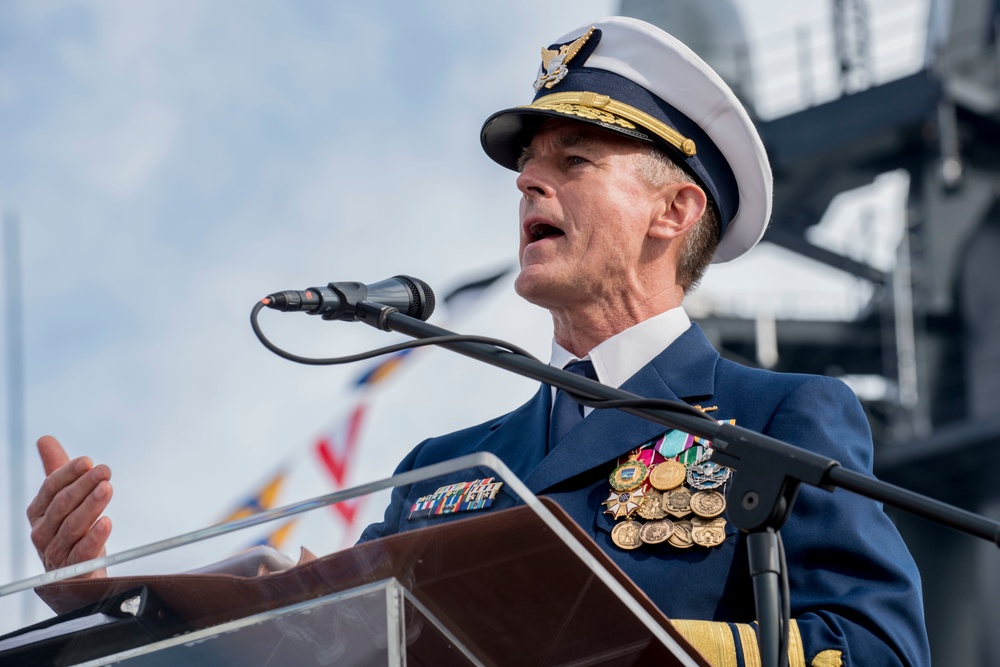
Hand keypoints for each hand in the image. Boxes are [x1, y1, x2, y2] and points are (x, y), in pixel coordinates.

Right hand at [26, 435, 112, 577]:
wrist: (75, 577)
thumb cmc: (71, 533)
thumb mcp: (63, 501)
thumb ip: (56, 471)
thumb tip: (45, 439)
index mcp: (39, 513)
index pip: (51, 488)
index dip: (68, 473)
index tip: (88, 461)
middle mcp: (42, 532)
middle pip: (63, 505)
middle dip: (84, 485)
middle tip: (105, 470)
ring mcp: (55, 552)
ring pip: (72, 526)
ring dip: (91, 505)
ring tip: (107, 489)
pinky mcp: (72, 570)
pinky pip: (82, 552)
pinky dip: (95, 536)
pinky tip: (107, 523)